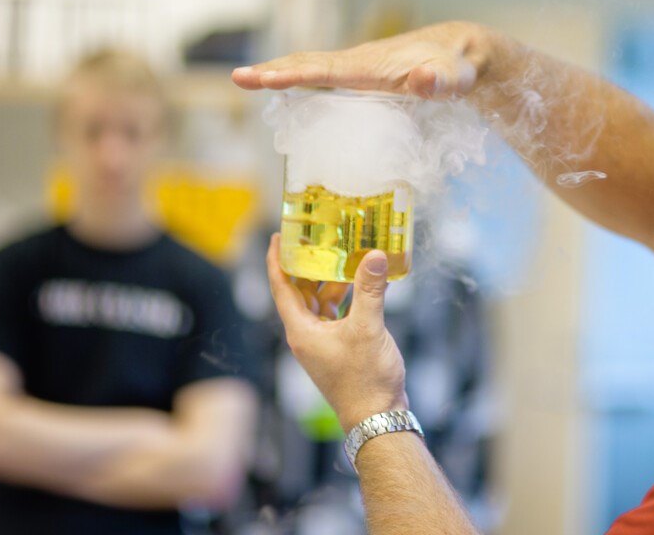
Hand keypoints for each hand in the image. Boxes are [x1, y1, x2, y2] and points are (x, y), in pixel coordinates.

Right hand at [231, 21, 492, 97]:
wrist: (459, 54)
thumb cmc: (455, 68)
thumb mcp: (454, 80)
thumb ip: (440, 81)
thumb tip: (424, 79)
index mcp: (371, 66)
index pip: (325, 70)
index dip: (294, 75)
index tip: (263, 78)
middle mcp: (358, 63)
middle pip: (308, 64)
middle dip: (273, 70)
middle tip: (238, 78)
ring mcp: (357, 69)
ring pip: (310, 68)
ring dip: (278, 73)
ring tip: (246, 81)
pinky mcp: (360, 78)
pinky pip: (320, 77)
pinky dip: (296, 78)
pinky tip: (281, 90)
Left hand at [266, 234, 408, 431]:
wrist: (377, 417)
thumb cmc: (365, 380)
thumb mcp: (368, 329)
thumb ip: (370, 290)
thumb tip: (375, 255)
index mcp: (302, 330)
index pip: (281, 287)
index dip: (276, 260)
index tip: (277, 236)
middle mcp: (307, 335)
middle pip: (301, 291)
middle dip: (308, 265)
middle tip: (317, 238)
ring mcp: (324, 342)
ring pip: (322, 302)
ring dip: (332, 280)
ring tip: (346, 254)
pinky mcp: (341, 347)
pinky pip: (339, 314)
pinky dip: (348, 297)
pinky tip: (365, 284)